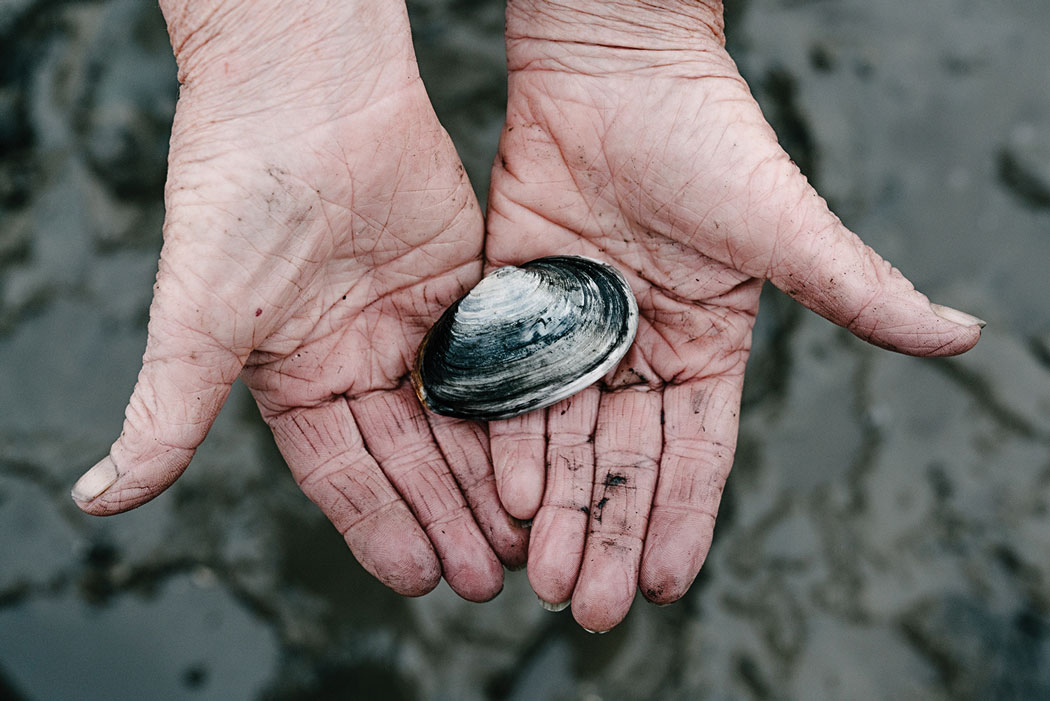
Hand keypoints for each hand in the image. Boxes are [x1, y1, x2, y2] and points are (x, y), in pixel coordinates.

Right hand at [71, 0, 525, 600]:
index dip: (381, 527)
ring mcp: (410, 327)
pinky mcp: (460, 290)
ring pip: (457, 420)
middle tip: (488, 577)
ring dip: (486, 479)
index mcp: (296, 380)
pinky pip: (494, 361)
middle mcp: (355, 361)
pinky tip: (544, 454)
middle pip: (410, 458)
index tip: (420, 579)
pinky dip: (516, 408)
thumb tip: (96, 502)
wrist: (307, 99)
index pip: (345, 473)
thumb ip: (166, 412)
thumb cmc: (239, 201)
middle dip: (445, 518)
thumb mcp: (199, 319)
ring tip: (522, 537)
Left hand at [486, 0, 982, 629]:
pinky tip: (505, 496)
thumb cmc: (710, 141)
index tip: (665, 583)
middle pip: (623, 461)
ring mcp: (577, 333)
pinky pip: (512, 385)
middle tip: (587, 605)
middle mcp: (640, 353)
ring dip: (556, 508)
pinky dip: (508, 440)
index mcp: (706, 350)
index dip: (681, 517)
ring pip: (564, 438)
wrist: (616, 70)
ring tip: (541, 575)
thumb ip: (856, 292)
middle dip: (608, 533)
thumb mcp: (786, 228)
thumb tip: (962, 337)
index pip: (695, 453)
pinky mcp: (520, 305)